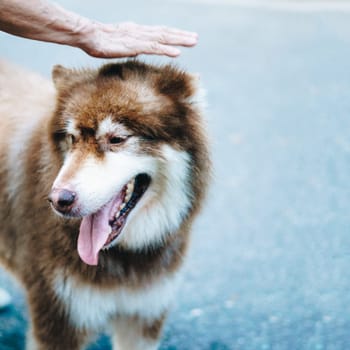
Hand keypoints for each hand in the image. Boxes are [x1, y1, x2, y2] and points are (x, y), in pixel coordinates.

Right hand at [78, 21, 197, 57]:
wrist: (89, 36)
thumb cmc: (100, 42)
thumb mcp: (119, 45)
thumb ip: (130, 47)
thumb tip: (136, 51)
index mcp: (138, 31)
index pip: (159, 32)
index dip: (173, 34)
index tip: (185, 37)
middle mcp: (141, 32)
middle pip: (165, 33)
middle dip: (181, 35)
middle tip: (195, 38)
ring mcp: (139, 38)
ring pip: (163, 38)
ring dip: (179, 40)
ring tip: (193, 42)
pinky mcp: (135, 46)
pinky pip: (154, 48)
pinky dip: (166, 50)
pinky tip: (177, 53)